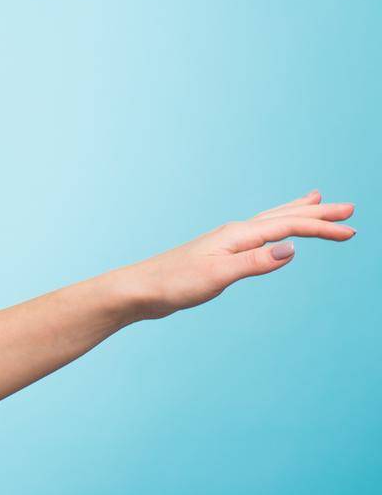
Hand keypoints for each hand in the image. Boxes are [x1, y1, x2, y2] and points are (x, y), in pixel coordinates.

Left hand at [126, 190, 357, 320]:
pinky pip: (259, 234)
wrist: (141, 290)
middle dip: (316, 213)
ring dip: (296, 214)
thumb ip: (254, 262)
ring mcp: (227, 242)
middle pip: (282, 217)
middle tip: (349, 208)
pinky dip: (275, 228)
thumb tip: (291, 249)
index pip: (288, 227)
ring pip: (270, 222)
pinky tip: (276, 235)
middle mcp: (234, 233)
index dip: (321, 228)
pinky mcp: (221, 254)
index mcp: (237, 235)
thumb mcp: (217, 276)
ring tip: (315, 203)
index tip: (352, 231)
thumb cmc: (174, 283)